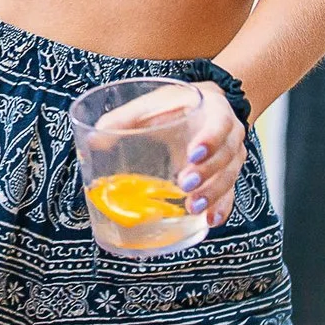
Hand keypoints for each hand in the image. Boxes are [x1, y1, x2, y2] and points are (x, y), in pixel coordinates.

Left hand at [95, 80, 245, 223]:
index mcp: (215, 110)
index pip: (219, 124)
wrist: (205, 108)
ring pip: (228, 178)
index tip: (192, 154)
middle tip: (184, 184)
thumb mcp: (153, 103)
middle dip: (206, 173)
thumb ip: (125, 118)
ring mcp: (233, 158)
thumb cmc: (177, 105)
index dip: (210, 140)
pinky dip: (221, 209)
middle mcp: (231, 135)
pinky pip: (230, 195)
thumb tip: (92, 138)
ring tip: (193, 207)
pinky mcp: (228, 177)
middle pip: (226, 156)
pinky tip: (208, 221)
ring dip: (212, 194)